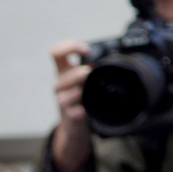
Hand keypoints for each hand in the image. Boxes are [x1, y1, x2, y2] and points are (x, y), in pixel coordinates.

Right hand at [48, 40, 93, 171]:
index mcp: (63, 70)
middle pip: (68, 75)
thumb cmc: (82, 98)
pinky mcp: (69, 115)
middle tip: (91, 74)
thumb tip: (115, 58)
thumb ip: (93, 67)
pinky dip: (89, 109)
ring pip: (75, 92)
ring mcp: (62, 100)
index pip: (56, 52)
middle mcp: (60, 83)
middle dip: (81, 74)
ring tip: (92, 94)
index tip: (86, 50)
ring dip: (85, 92)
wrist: (74, 125)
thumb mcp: (84, 80)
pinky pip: (80, 109)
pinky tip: (90, 110)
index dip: (70, 47)